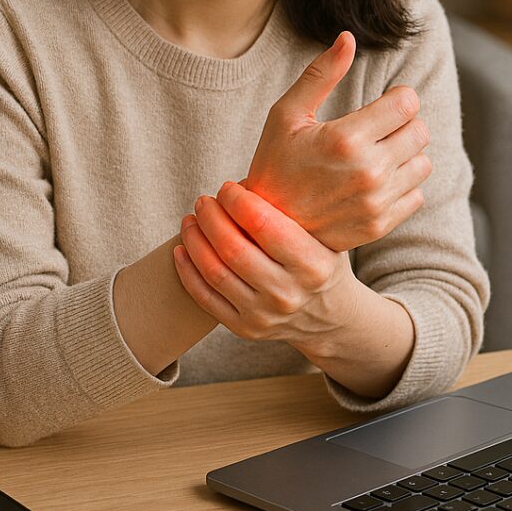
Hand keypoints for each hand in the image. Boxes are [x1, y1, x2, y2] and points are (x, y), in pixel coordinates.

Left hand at [172, 181, 359, 349]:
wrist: (331, 317)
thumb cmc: (320, 261)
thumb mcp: (321, 235)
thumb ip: (287, 211)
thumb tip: (240, 182)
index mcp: (312, 264)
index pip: (263, 225)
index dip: (237, 201)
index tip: (227, 187)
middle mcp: (288, 293)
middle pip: (233, 249)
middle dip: (210, 217)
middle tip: (203, 201)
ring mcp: (265, 315)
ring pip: (215, 272)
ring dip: (194, 240)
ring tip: (190, 220)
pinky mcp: (245, 328)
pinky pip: (205, 299)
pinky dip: (187, 271)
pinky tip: (180, 249)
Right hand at [246, 32, 431, 250]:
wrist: (264, 228)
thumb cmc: (274, 165)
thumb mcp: (286, 115)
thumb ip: (321, 74)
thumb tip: (348, 38)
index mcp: (346, 138)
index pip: (407, 103)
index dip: (398, 98)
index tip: (383, 104)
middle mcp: (368, 171)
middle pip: (420, 131)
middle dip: (402, 124)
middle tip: (377, 129)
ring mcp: (376, 202)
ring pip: (423, 163)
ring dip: (405, 155)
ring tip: (377, 155)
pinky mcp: (380, 225)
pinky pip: (417, 194)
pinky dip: (402, 185)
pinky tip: (375, 182)